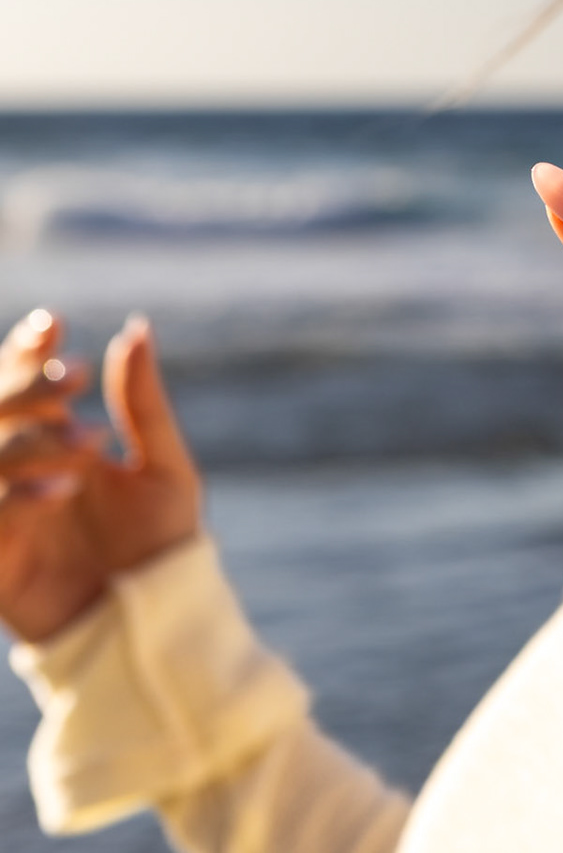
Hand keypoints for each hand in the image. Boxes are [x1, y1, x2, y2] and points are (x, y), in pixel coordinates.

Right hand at [0, 314, 202, 642]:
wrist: (157, 618)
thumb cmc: (164, 542)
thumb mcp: (164, 467)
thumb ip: (143, 403)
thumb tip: (136, 329)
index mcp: (60, 441)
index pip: (28, 383)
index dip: (29, 351)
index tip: (53, 325)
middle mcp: (22, 469)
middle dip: (25, 386)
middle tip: (75, 381)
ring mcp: (4, 510)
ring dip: (29, 441)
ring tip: (90, 446)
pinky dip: (15, 497)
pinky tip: (61, 492)